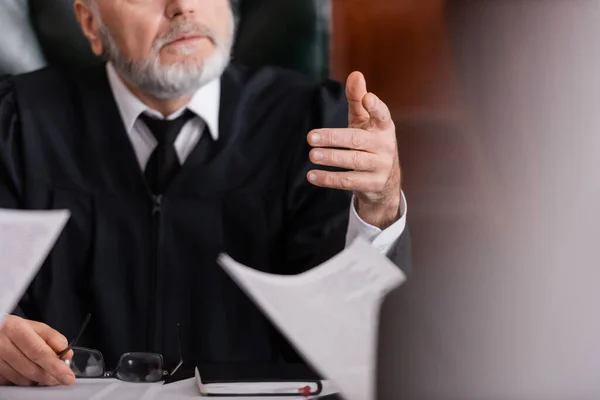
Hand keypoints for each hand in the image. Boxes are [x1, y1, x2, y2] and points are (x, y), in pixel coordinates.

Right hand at [0, 315, 74, 385]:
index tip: (67, 376)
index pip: (39, 352)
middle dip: (49, 376)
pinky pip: (12, 382)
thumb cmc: (16, 330)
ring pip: (21, 379)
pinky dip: (24, 380)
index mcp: (16, 329)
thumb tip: (67, 354)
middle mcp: (2, 345)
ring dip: (37, 379)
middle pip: (31, 369)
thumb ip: (53, 338)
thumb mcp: (35, 327)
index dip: (55, 366)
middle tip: (60, 378)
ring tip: (43, 370)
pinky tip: (27, 371)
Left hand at [307, 71, 401, 228]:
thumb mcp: (365, 122)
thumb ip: (358, 99)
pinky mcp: (372, 184)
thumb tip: (355, 74)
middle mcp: (384, 146)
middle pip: (357, 139)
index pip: (382, 114)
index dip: (375, 107)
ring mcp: (380, 166)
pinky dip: (329, 179)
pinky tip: (312, 175)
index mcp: (384, 127)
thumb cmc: (370, 143)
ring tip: (312, 155)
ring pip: (353, 161)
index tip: (367, 98)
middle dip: (333, 138)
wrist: (385, 181)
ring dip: (331, 158)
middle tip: (310, 137)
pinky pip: (348, 181)